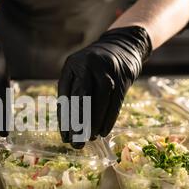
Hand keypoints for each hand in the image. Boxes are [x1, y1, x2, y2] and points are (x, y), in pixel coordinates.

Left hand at [57, 26, 151, 147]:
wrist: (122, 45)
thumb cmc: (94, 67)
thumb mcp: (79, 73)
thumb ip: (73, 92)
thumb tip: (69, 126)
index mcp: (72, 65)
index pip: (66, 95)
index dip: (65, 118)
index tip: (65, 137)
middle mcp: (88, 64)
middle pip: (82, 96)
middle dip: (78, 122)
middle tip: (76, 143)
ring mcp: (107, 68)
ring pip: (101, 98)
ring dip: (95, 121)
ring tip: (91, 138)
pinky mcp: (123, 75)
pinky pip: (116, 100)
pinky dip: (109, 118)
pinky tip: (104, 131)